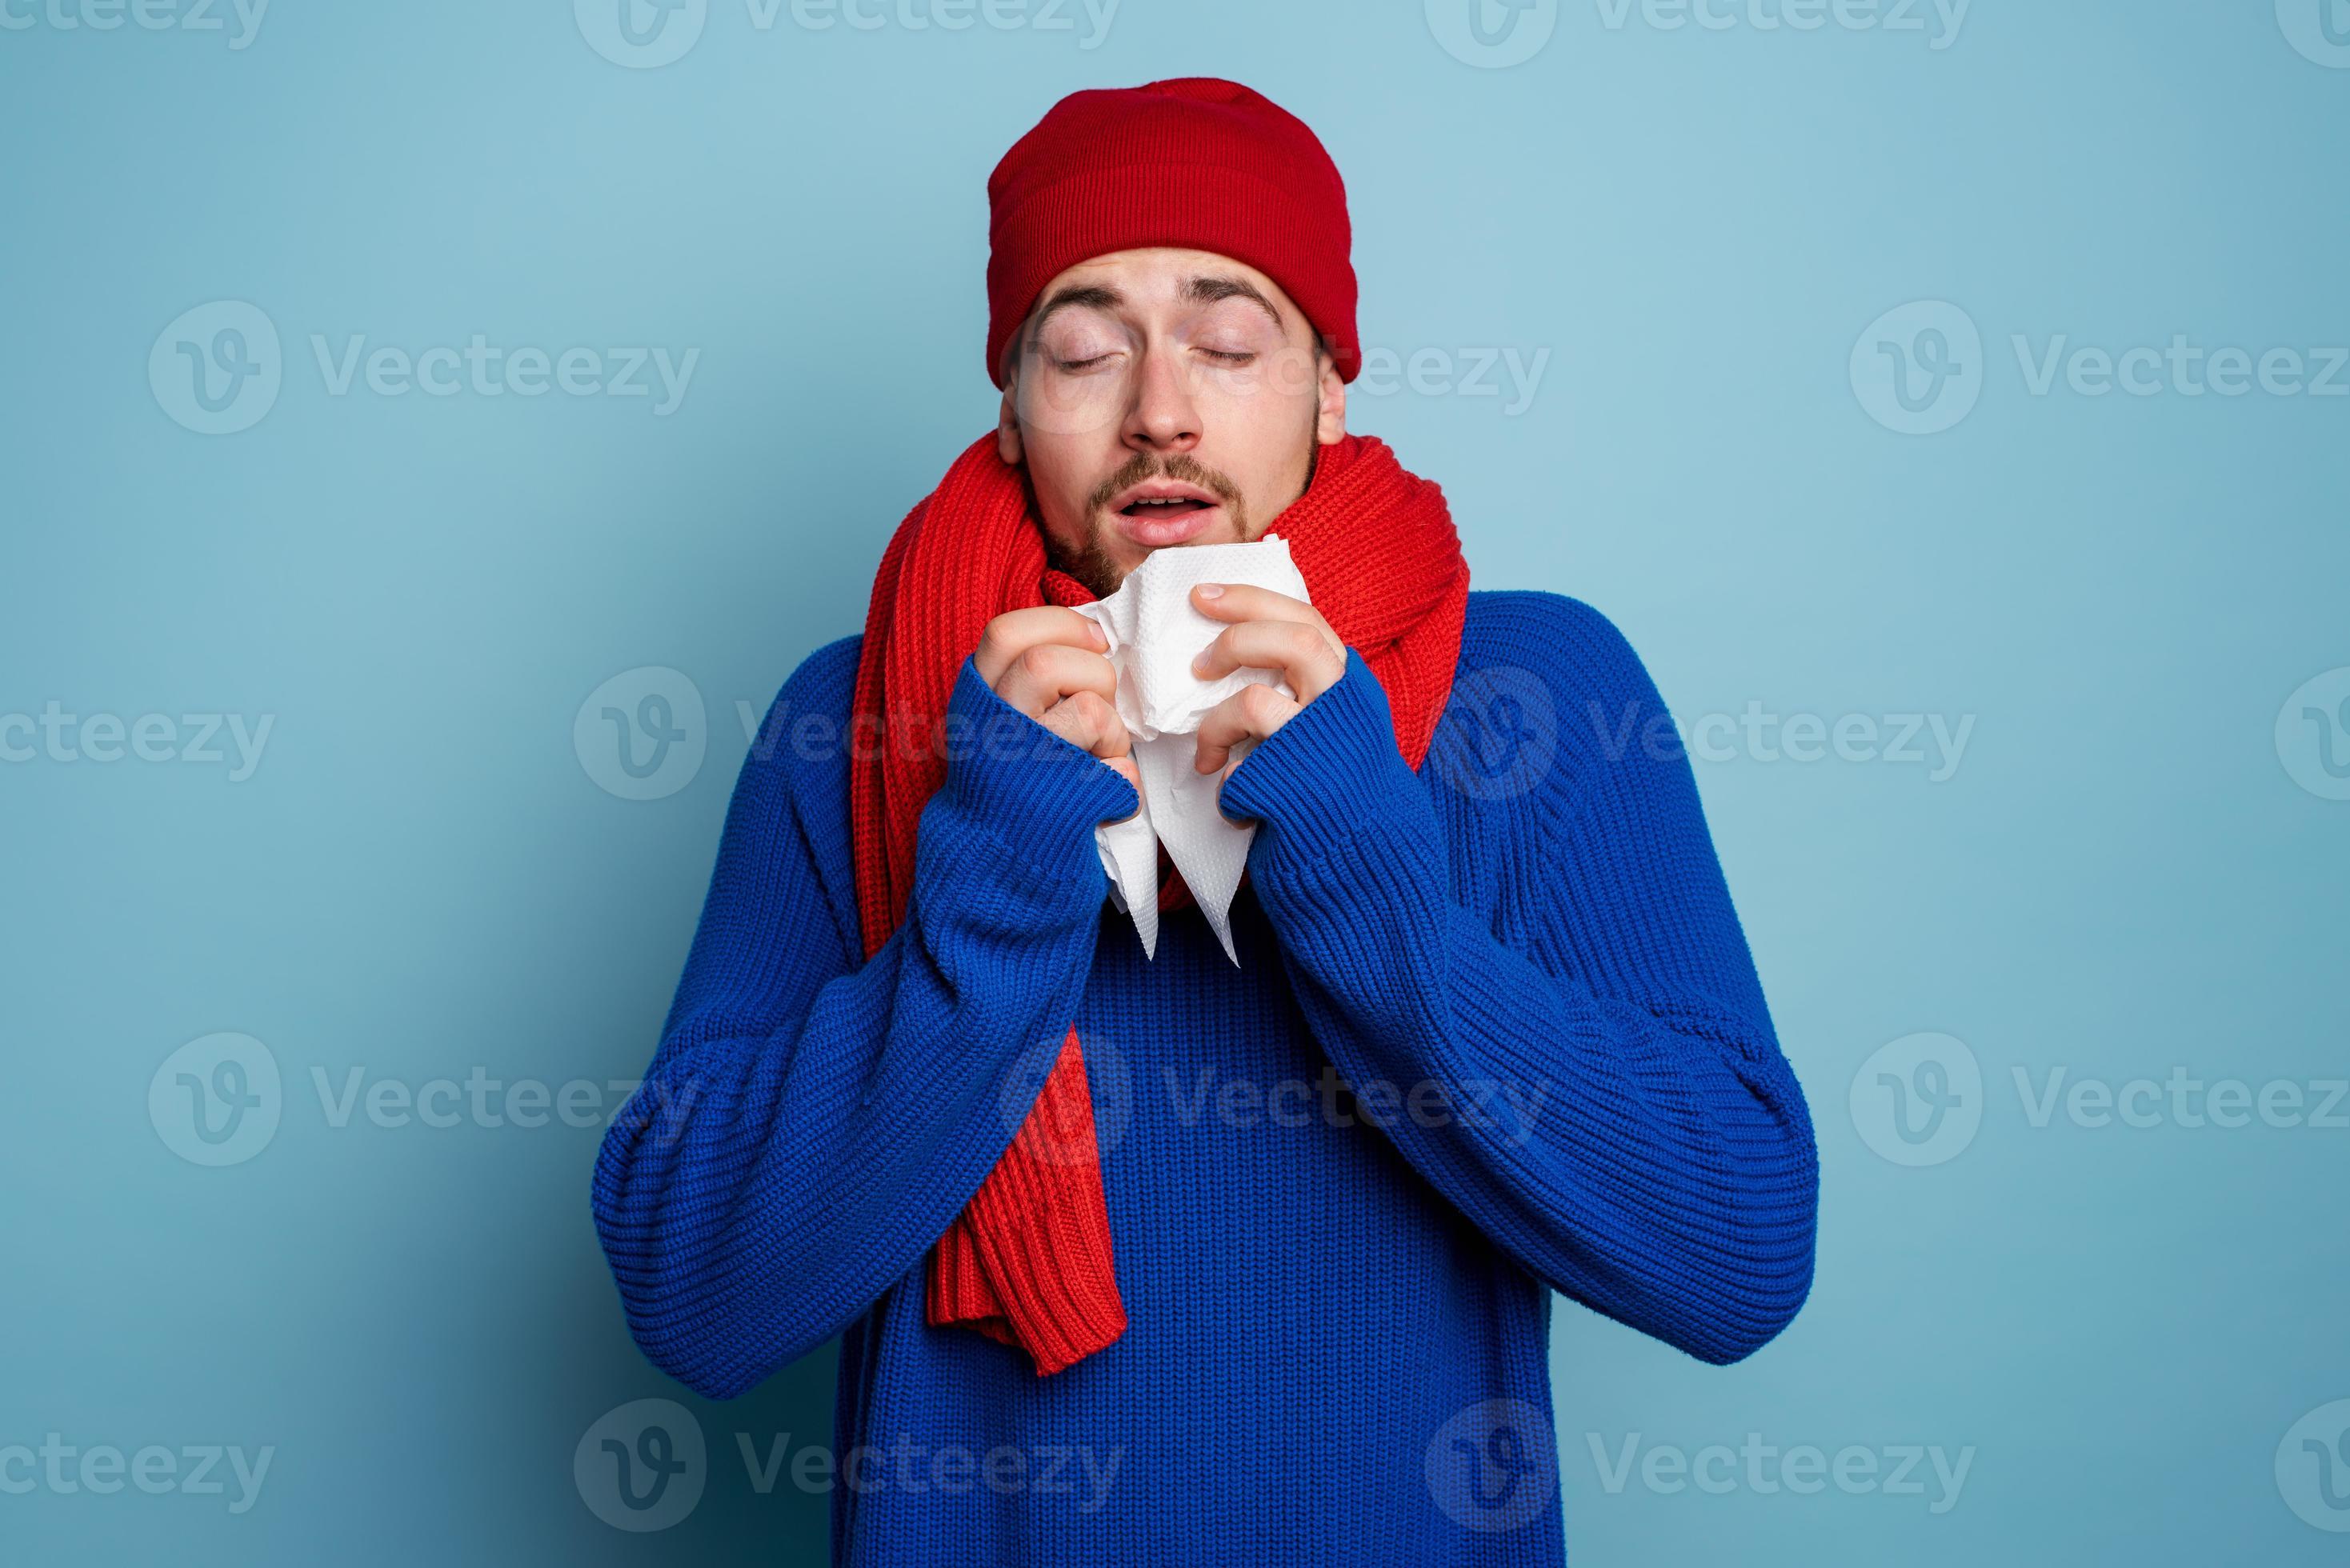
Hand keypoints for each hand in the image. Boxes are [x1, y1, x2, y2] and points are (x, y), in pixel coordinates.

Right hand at [972, 606, 1139, 805]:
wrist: (998, 855)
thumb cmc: (1018, 772)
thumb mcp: (1006, 715)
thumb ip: (1033, 675)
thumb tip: (1097, 637)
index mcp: (978, 697)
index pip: (1005, 634)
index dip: (1060, 624)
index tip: (1095, 641)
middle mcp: (992, 726)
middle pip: (1044, 663)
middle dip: (1092, 672)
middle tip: (1097, 700)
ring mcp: (1023, 765)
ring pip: (1087, 710)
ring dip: (1110, 725)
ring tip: (1101, 749)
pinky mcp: (1061, 802)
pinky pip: (1117, 769)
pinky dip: (1126, 773)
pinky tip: (1108, 786)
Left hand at [1187, 582, 1347, 786]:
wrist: (1365, 853)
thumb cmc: (1334, 780)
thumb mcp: (1333, 719)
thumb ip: (1304, 681)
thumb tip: (1239, 637)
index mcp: (1349, 683)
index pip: (1305, 618)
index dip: (1251, 599)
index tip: (1202, 595)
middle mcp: (1344, 706)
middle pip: (1293, 641)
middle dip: (1234, 642)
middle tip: (1198, 665)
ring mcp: (1323, 745)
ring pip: (1256, 702)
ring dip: (1216, 722)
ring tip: (1208, 749)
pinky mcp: (1301, 787)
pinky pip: (1243, 768)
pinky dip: (1226, 777)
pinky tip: (1230, 791)